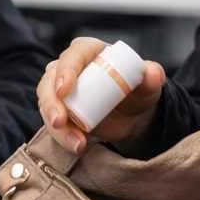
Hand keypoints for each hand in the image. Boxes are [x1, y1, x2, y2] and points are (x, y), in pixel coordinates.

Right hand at [37, 37, 165, 154]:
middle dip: (51, 103)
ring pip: (47, 104)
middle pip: (50, 80)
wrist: (132, 116)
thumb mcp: (147, 85)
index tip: (65, 89)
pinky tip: (77, 147)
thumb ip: (152, 76)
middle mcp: (69, 68)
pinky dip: (62, 137)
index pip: (73, 55)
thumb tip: (152, 73)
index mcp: (89, 52)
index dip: (66, 70)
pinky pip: (52, 123)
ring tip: (77, 144)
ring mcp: (60, 91)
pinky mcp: (59, 111)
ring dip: (57, 126)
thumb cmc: (137, 92)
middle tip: (60, 122)